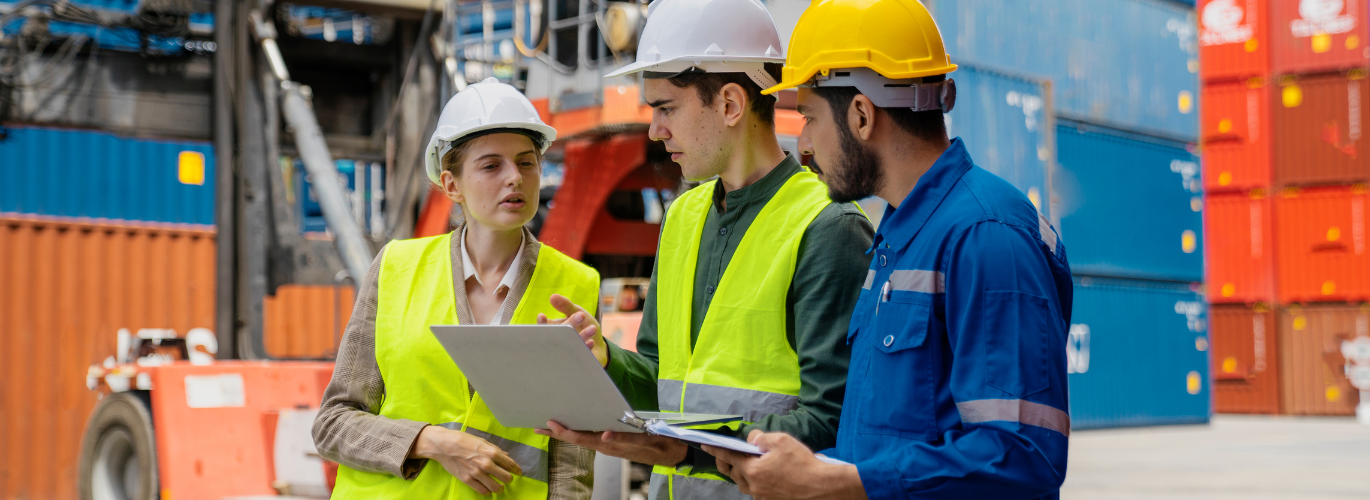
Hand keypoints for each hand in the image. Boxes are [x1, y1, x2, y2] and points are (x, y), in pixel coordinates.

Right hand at [412, 425, 522, 494]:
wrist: (444, 445)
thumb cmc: (463, 440)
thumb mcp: (481, 441)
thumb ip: (495, 449)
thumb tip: (506, 456)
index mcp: (491, 452)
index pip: (510, 464)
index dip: (517, 470)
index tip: (518, 472)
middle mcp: (486, 463)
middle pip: (506, 478)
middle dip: (508, 479)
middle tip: (507, 479)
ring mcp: (477, 473)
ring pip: (495, 487)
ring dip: (499, 488)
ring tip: (499, 487)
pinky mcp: (467, 480)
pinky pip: (482, 491)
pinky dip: (487, 491)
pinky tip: (487, 489)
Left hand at [535, 420, 687, 465]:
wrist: (673, 452)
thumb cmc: (660, 443)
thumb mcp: (645, 439)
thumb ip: (624, 439)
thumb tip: (604, 436)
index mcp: (612, 445)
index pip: (584, 438)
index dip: (566, 433)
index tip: (551, 425)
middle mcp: (607, 447)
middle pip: (579, 439)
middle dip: (559, 434)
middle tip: (539, 426)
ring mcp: (610, 447)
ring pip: (584, 439)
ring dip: (566, 434)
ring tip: (549, 426)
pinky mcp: (614, 444)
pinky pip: (593, 438)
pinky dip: (580, 434)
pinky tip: (573, 429)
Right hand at [537, 294, 606, 366]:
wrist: (599, 347)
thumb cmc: (583, 326)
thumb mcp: (575, 312)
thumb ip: (565, 306)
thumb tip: (552, 297)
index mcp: (553, 330)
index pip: (543, 328)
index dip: (542, 323)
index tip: (542, 316)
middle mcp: (556, 344)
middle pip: (558, 336)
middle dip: (569, 325)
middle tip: (581, 315)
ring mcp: (566, 354)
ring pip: (570, 346)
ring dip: (581, 336)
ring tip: (592, 328)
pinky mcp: (577, 362)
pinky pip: (579, 355)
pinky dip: (585, 348)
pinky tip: (591, 342)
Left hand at [704, 431, 866, 499]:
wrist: (823, 488)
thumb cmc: (804, 464)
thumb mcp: (782, 441)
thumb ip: (761, 438)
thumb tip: (751, 440)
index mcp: (753, 470)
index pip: (728, 456)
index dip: (715, 449)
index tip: (705, 444)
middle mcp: (754, 486)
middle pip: (733, 473)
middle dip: (729, 462)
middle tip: (729, 453)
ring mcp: (762, 496)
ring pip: (743, 484)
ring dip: (743, 473)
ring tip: (749, 463)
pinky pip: (756, 491)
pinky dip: (755, 481)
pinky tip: (765, 475)